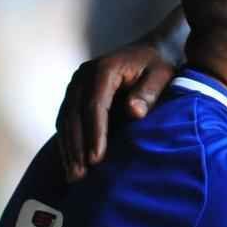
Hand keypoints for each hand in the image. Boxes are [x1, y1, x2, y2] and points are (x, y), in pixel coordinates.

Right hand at [55, 41, 174, 180]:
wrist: (151, 50)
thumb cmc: (158, 64)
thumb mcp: (161, 75)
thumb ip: (149, 92)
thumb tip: (133, 112)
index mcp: (104, 69)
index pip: (94, 106)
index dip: (94, 133)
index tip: (97, 159)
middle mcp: (83, 75)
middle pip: (74, 115)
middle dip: (76, 147)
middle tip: (80, 175)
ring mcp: (76, 84)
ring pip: (65, 119)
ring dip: (68, 148)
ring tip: (73, 176)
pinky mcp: (75, 94)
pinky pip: (66, 120)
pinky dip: (67, 142)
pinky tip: (71, 162)